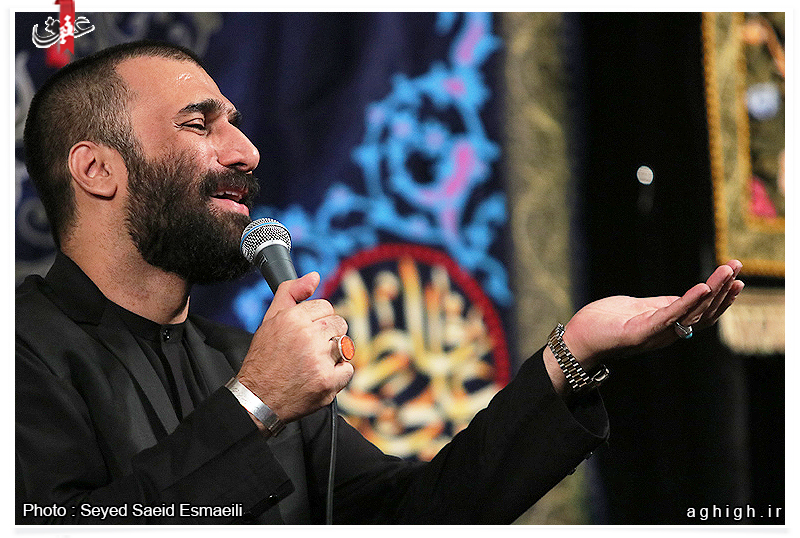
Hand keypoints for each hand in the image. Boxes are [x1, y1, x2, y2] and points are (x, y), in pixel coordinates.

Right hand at [236, 272, 353, 423]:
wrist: (257, 398)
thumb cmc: (264, 358)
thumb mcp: (271, 319)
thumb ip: (291, 291)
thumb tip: (314, 276)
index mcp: (294, 318)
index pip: (326, 306)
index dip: (317, 320)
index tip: (307, 332)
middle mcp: (308, 337)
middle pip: (339, 324)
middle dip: (327, 335)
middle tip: (310, 349)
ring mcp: (320, 360)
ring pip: (345, 345)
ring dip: (333, 354)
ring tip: (314, 363)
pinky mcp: (328, 382)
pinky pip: (348, 369)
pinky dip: (338, 374)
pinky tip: (320, 376)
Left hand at [561, 260, 743, 371]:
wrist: (577, 339)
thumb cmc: (603, 322)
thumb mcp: (637, 308)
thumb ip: (658, 305)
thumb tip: (677, 300)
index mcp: (666, 325)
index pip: (701, 311)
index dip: (721, 296)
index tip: (736, 277)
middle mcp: (666, 332)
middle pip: (704, 312)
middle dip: (723, 289)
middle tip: (738, 266)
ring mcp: (655, 334)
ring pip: (693, 313)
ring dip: (714, 292)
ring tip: (729, 273)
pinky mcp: (641, 332)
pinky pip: (669, 316)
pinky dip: (688, 303)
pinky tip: (703, 287)